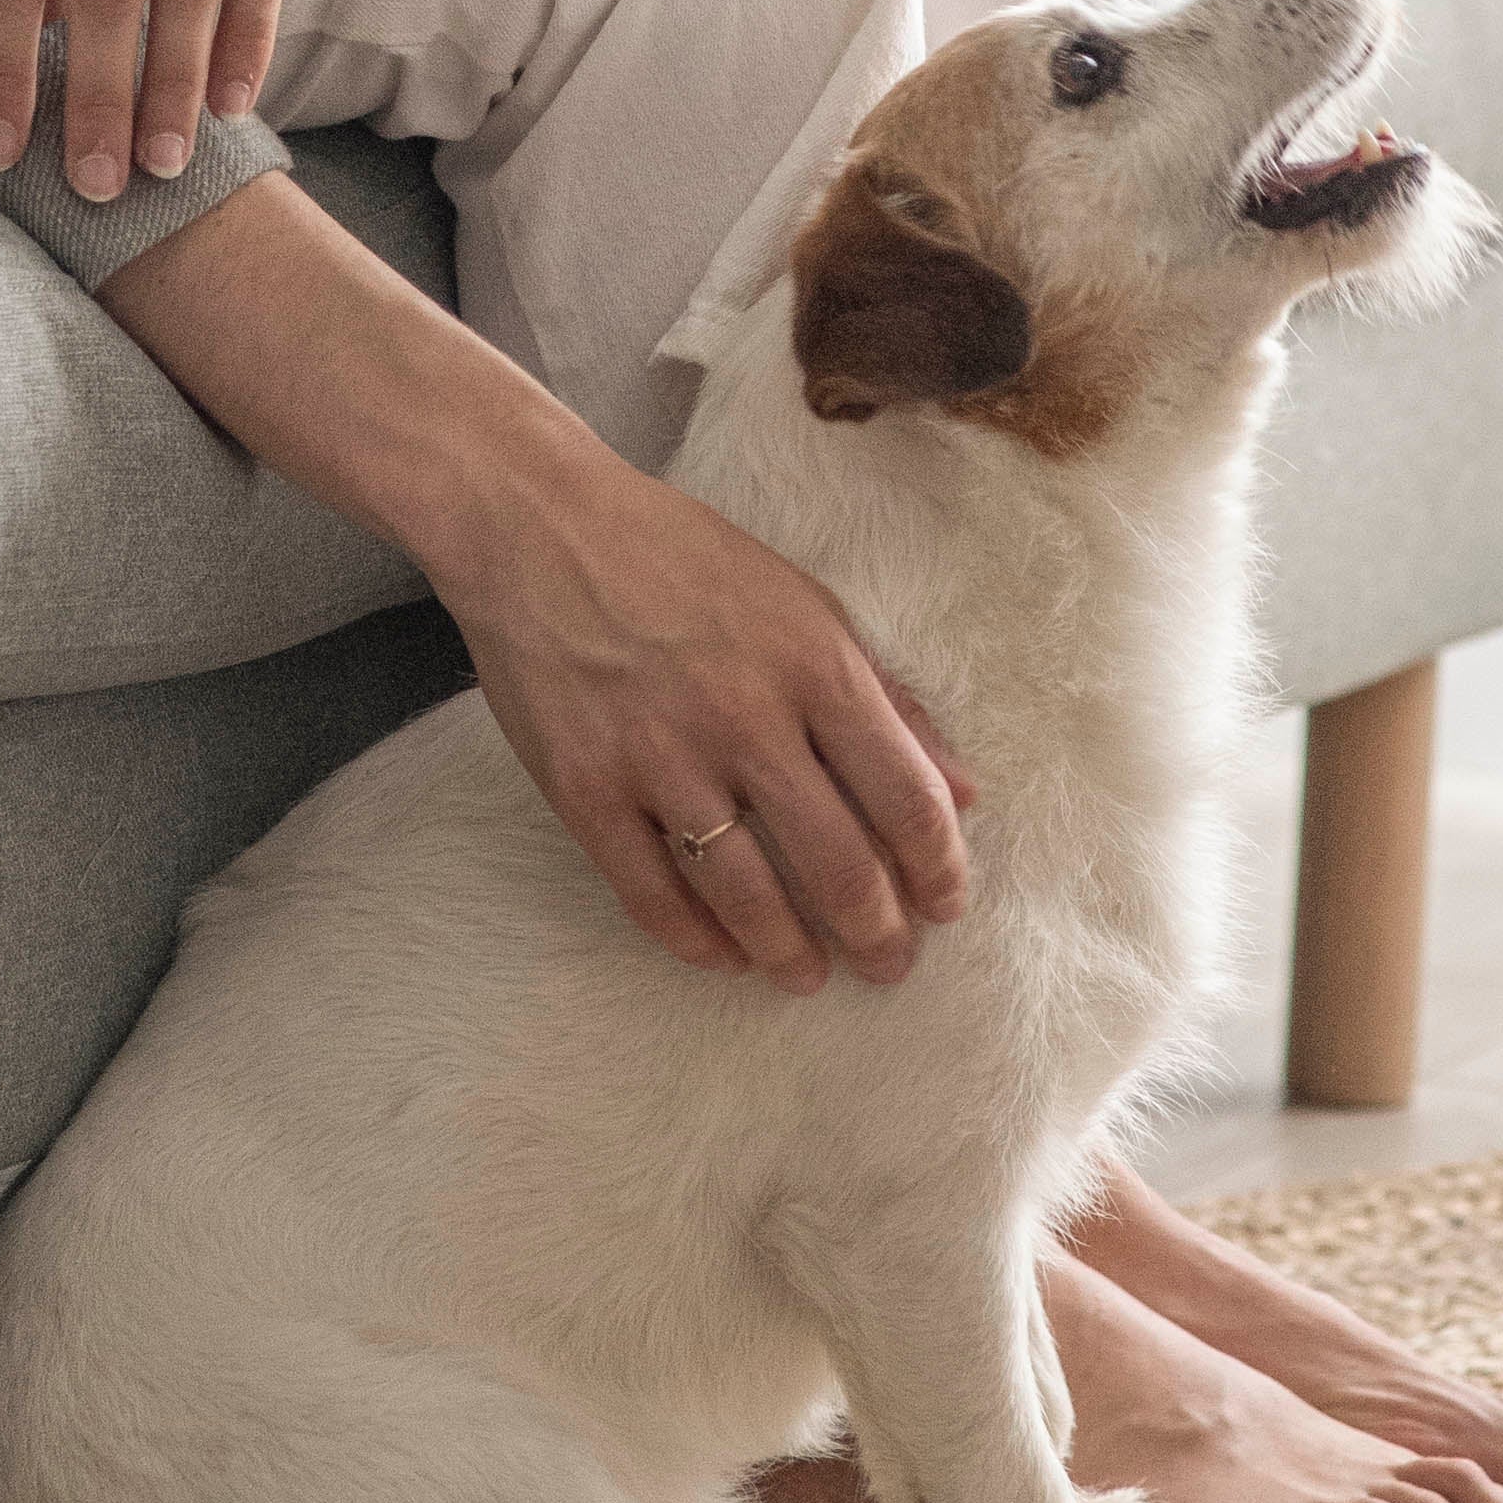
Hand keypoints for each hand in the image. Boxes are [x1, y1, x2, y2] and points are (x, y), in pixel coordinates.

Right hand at [99, 169, 979, 996]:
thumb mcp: (805, 602)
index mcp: (814, 663)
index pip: (907, 798)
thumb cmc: (681, 557)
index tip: (945, 907)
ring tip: (807, 976)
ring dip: (790, 954)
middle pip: (838, 864)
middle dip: (878, 935)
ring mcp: (661, 758)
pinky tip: (722, 957)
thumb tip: (963, 791)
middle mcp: (746, 717)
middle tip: (889, 964)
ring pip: (749, 898)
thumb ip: (888, 698)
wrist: (538, 526)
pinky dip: (695, 941)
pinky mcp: (587, 789)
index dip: (938, 871)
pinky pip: (652, 895)